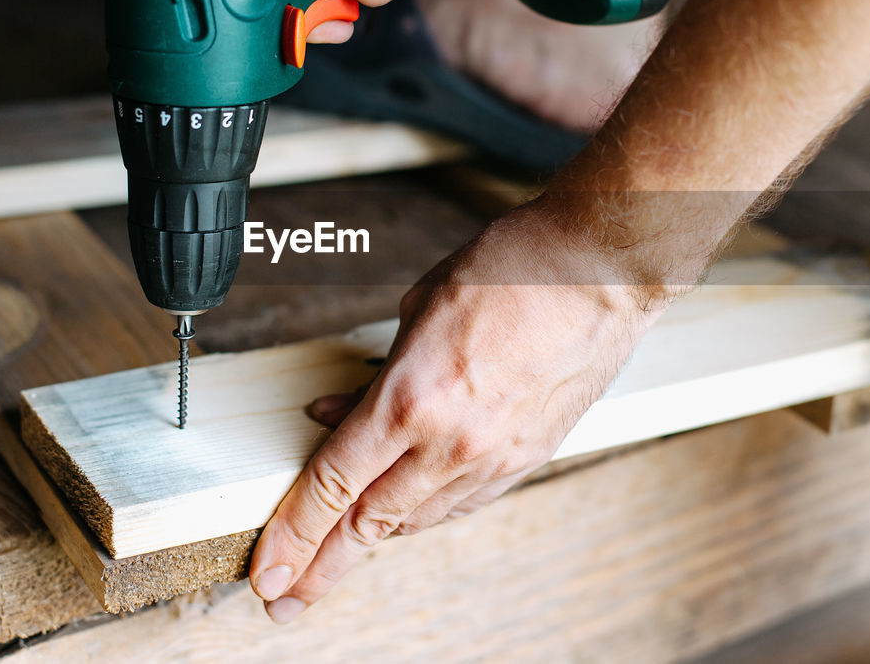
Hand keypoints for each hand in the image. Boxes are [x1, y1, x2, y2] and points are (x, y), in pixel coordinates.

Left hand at [248, 201, 667, 622]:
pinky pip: (461, 503)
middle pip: (368, 523)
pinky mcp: (529, 458)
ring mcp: (495, 457)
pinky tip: (399, 520)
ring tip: (334, 564)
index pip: (333, 485)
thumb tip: (339, 414)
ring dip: (370, 544)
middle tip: (284, 600)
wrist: (602, 269)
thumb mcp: (416, 309)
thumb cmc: (512, 268)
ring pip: (416, 520)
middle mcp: (453, 442)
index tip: (266, 568)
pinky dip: (421, 515)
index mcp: (413, 398)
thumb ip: (374, 376)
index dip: (292, 535)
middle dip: (320, 568)